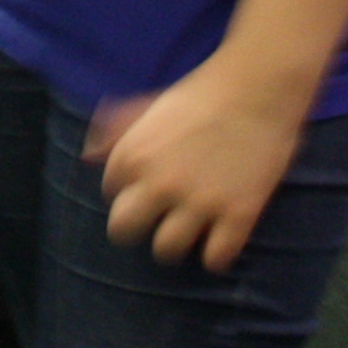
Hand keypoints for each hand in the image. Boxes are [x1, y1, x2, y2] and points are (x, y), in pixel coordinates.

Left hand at [85, 49, 311, 271]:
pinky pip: (215, 260)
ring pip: (166, 251)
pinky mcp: (238, 216)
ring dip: (175, 244)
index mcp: (132, 156)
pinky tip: (220, 238)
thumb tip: (90, 157)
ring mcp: (199, 203)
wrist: (258, 87)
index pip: (111, 193)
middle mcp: (158, 184)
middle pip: (122, 232)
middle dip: (136, 228)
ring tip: (189, 231)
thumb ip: (115, 129)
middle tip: (157, 220)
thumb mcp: (149, 104)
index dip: (130, 189)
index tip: (148, 183)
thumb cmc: (201, 93)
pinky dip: (216, 255)